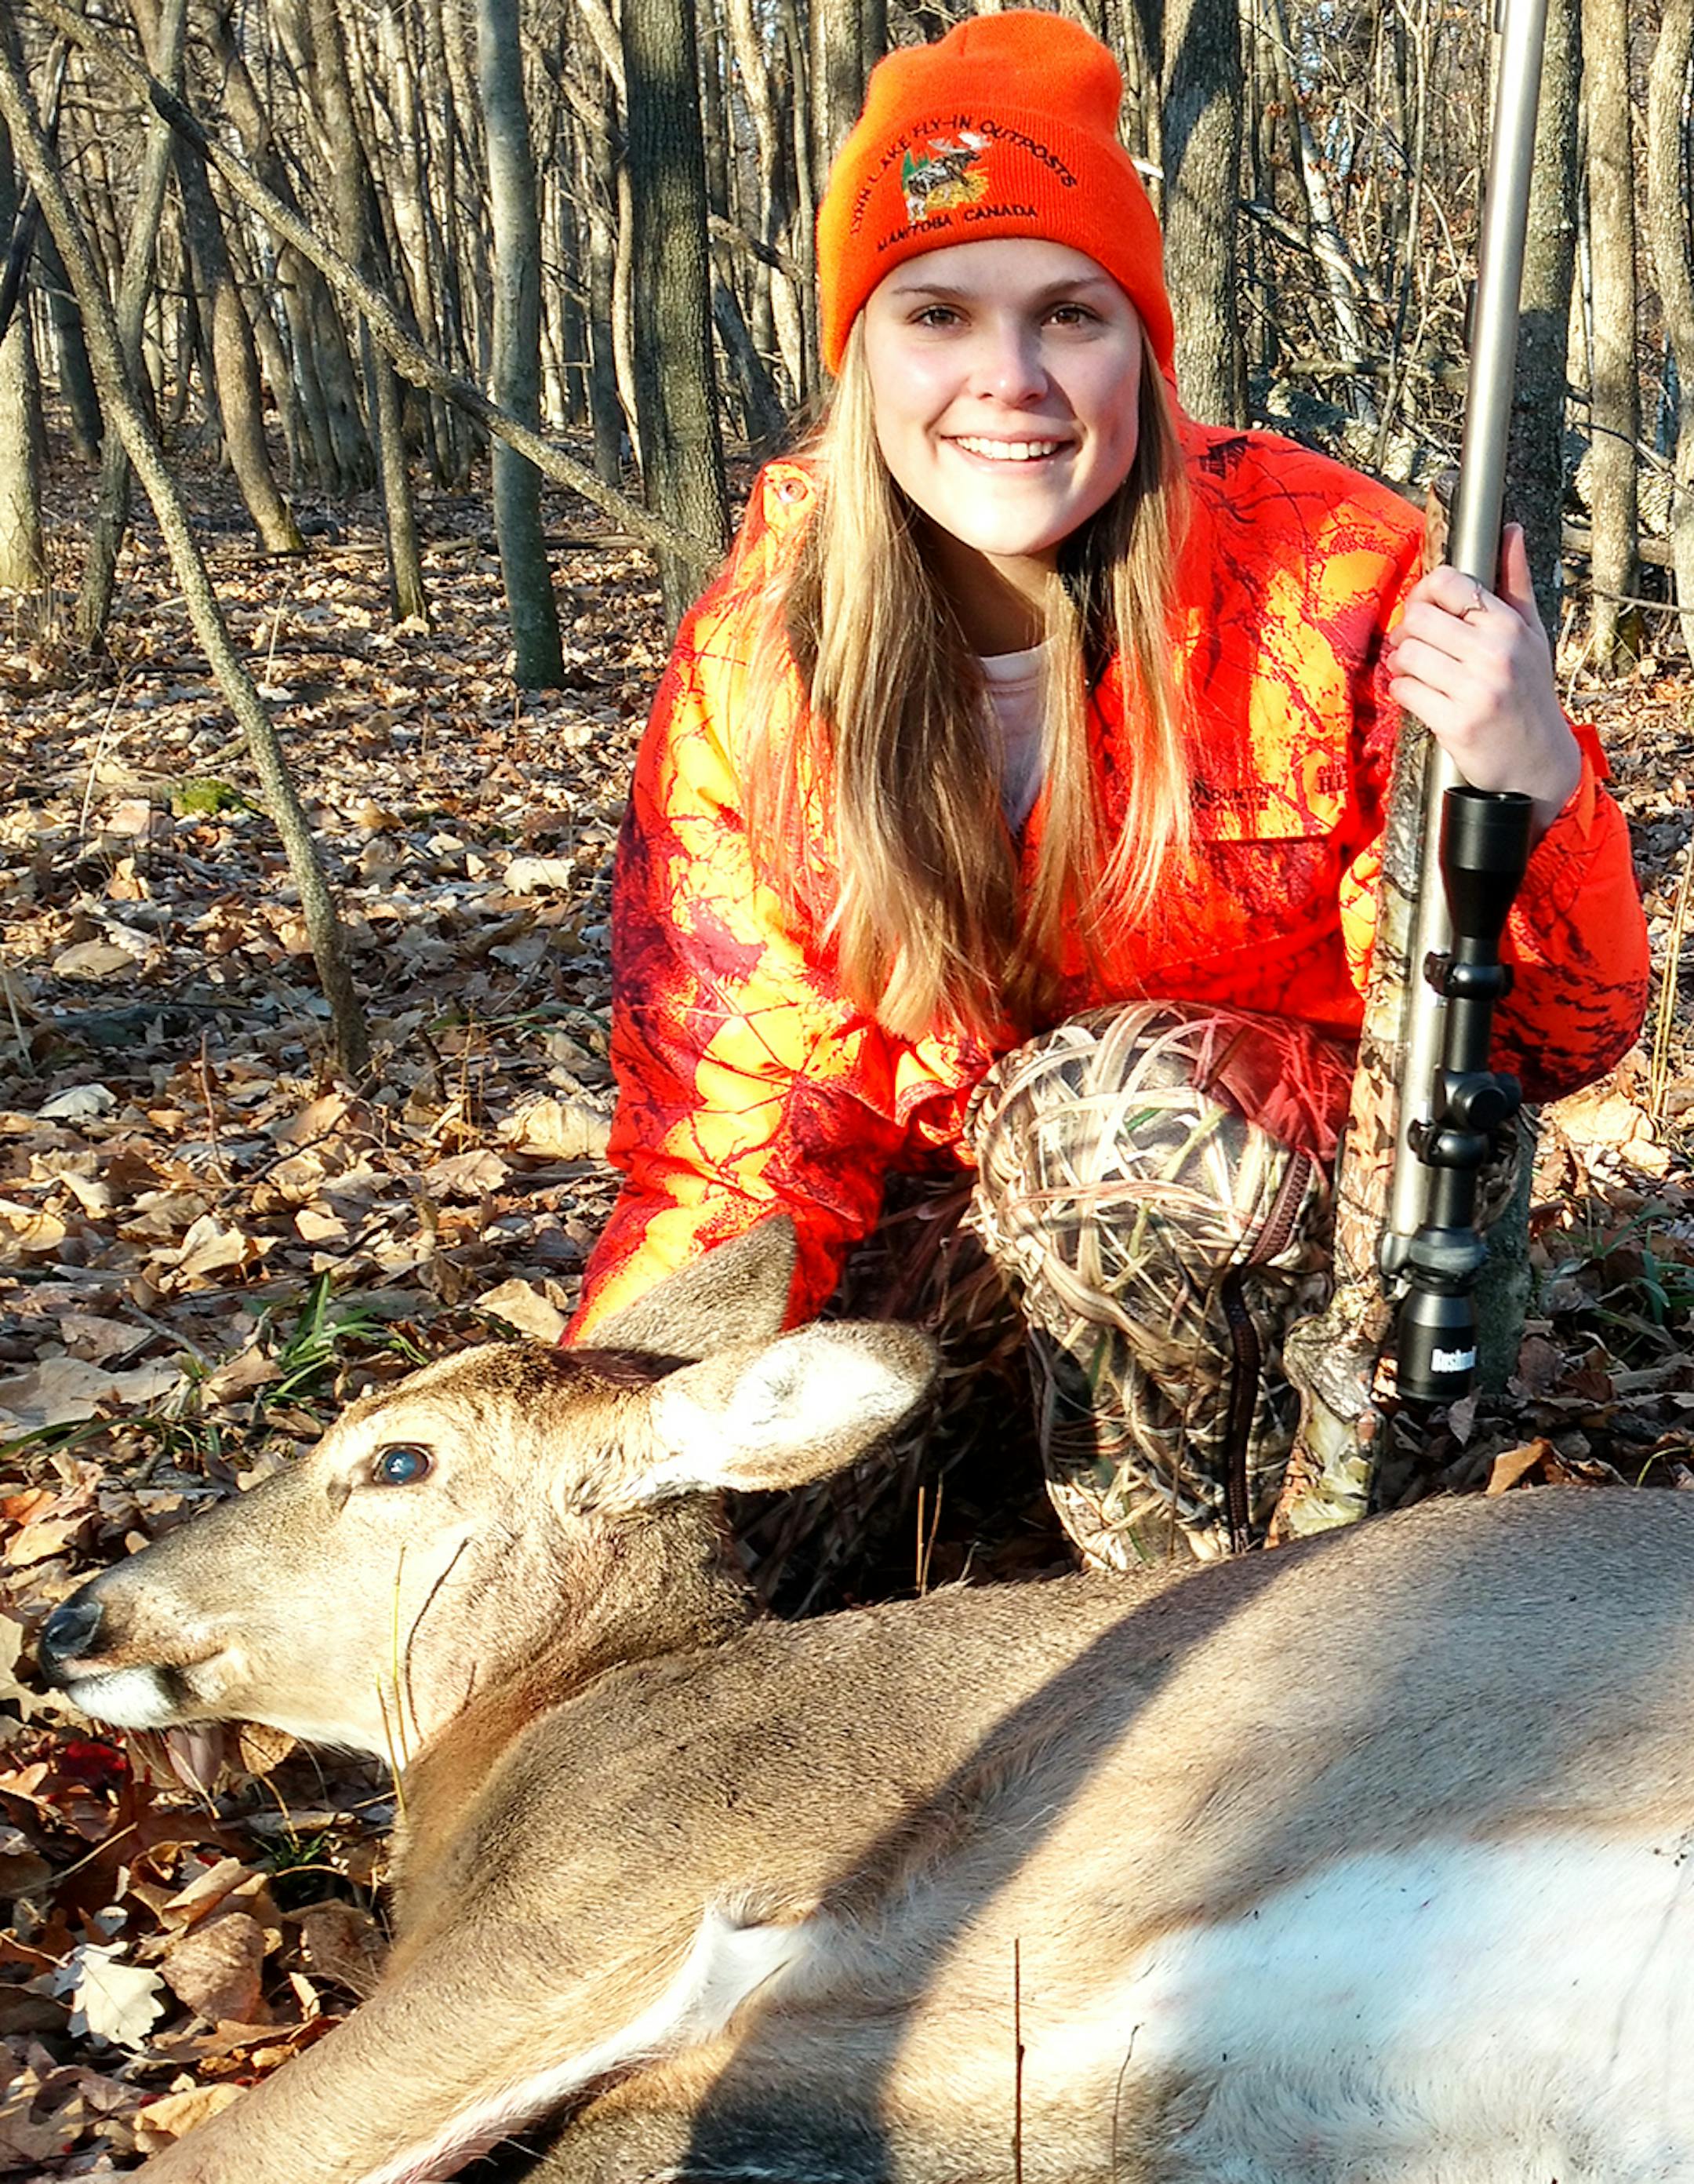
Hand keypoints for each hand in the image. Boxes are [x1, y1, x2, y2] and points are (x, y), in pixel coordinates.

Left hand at [1382, 523, 1580, 839]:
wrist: (1537, 763)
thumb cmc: (1528, 693)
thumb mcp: (1530, 635)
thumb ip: (1514, 582)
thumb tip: (1510, 529)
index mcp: (1508, 625)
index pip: (1448, 583)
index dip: (1425, 593)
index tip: (1426, 609)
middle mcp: (1494, 653)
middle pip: (1417, 618)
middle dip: (1407, 631)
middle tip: (1414, 644)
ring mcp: (1475, 690)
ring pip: (1406, 655)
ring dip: (1402, 665)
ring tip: (1418, 672)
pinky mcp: (1455, 723)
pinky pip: (1404, 691)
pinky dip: (1403, 693)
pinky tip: (1421, 697)